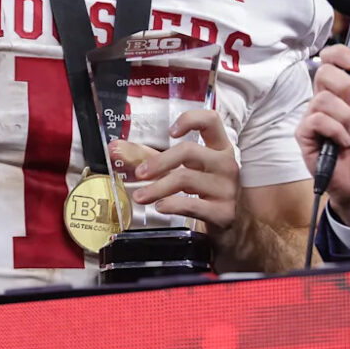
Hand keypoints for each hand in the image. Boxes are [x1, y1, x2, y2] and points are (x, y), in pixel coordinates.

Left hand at [118, 109, 239, 232]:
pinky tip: (160, 206)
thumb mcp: (185, 170)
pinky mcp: (223, 212)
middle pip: (189, 151)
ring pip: (186, 179)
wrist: (234, 229)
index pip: (211, 120)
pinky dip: (172, 205)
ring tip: (140, 197)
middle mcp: (226, 164)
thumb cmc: (206, 192)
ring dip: (157, 187)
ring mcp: (226, 188)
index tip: (170, 131)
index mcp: (219, 147)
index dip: (190, 120)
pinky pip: (193, 205)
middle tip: (139, 173)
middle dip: (159, 162)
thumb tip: (115, 148)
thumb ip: (151, 158)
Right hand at [295, 41, 349, 225]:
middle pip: (324, 72)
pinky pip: (316, 120)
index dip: (339, 55)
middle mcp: (326, 98)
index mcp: (344, 88)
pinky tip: (342, 143)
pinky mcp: (305, 134)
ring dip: (346, 118)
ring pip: (322, 99)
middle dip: (347, 90)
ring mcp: (313, 116)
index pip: (330, 58)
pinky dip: (336, 131)